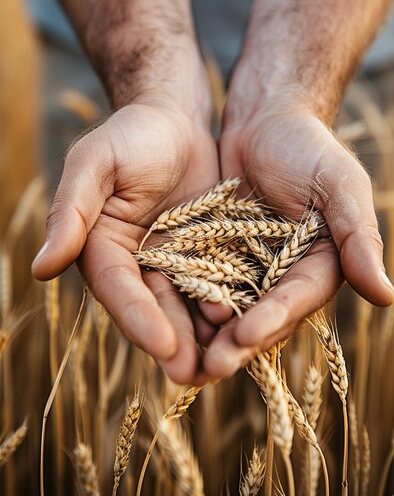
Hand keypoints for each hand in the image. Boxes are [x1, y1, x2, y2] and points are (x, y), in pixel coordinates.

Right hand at [32, 98, 219, 383]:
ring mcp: (174, 263)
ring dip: (205, 336)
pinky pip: (219, 284)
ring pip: (189, 306)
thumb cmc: (130, 135)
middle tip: (197, 375)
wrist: (175, 120)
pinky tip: (251, 326)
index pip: (120, 290)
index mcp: (103, 249)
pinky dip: (232, 306)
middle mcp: (137, 264)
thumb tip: (41, 268)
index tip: (164, 345)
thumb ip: (71, 212)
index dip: (139, 319)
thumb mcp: (95, 163)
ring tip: (227, 363)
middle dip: (174, 343)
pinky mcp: (207, 255)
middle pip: (154, 310)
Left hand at [202, 98, 393, 378]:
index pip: (297, 298)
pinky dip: (188, 299)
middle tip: (210, 367)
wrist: (265, 121)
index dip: (273, 318)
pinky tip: (167, 316)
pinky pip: (202, 280)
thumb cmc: (309, 147)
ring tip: (185, 359)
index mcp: (321, 264)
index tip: (246, 336)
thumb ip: (358, 237)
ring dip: (209, 333)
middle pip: (262, 314)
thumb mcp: (340, 185)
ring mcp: (249, 266)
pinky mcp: (218, 253)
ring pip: (229, 306)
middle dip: (238, 342)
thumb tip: (387, 296)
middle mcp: (285, 274)